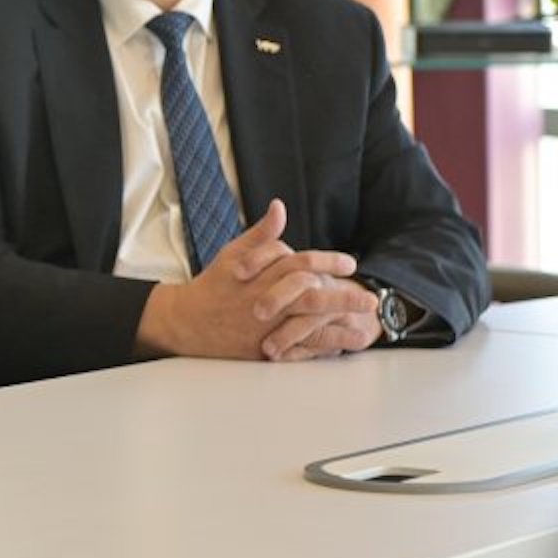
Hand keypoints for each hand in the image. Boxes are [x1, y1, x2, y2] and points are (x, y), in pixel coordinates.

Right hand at [135, 200, 367, 359]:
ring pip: (307, 326)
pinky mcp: (263, 348)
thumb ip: (261, 234)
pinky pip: (298, 349)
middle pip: (309, 297)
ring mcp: (264, 326)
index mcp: (259, 275)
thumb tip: (279, 207)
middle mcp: (264, 300)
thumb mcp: (233, 252)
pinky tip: (342, 347)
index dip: (327, 262)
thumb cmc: (214, 285)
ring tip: (365, 329)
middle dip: (342, 298)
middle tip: (370, 300)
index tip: (349, 264)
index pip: (299, 264)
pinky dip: (322, 348)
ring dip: (339, 327)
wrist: (186, 321)